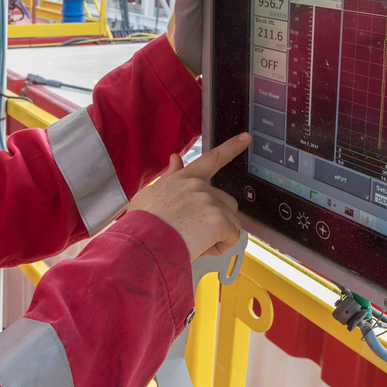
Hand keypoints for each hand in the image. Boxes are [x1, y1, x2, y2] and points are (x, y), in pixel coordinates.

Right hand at [127, 133, 250, 259]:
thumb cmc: (142, 224)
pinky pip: (231, 238)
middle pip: (227, 202)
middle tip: (194, 233)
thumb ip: (169, 176)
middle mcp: (199, 186)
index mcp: (184, 179)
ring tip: (193, 242)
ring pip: (231, 222)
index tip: (245, 138)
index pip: (211, 158)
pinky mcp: (217, 220)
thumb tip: (176, 159)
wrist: (141, 242)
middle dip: (218, 220)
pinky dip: (219, 247)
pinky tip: (200, 248)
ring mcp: (209, 202)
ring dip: (218, 236)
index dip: (231, 147)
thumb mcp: (150, 193)